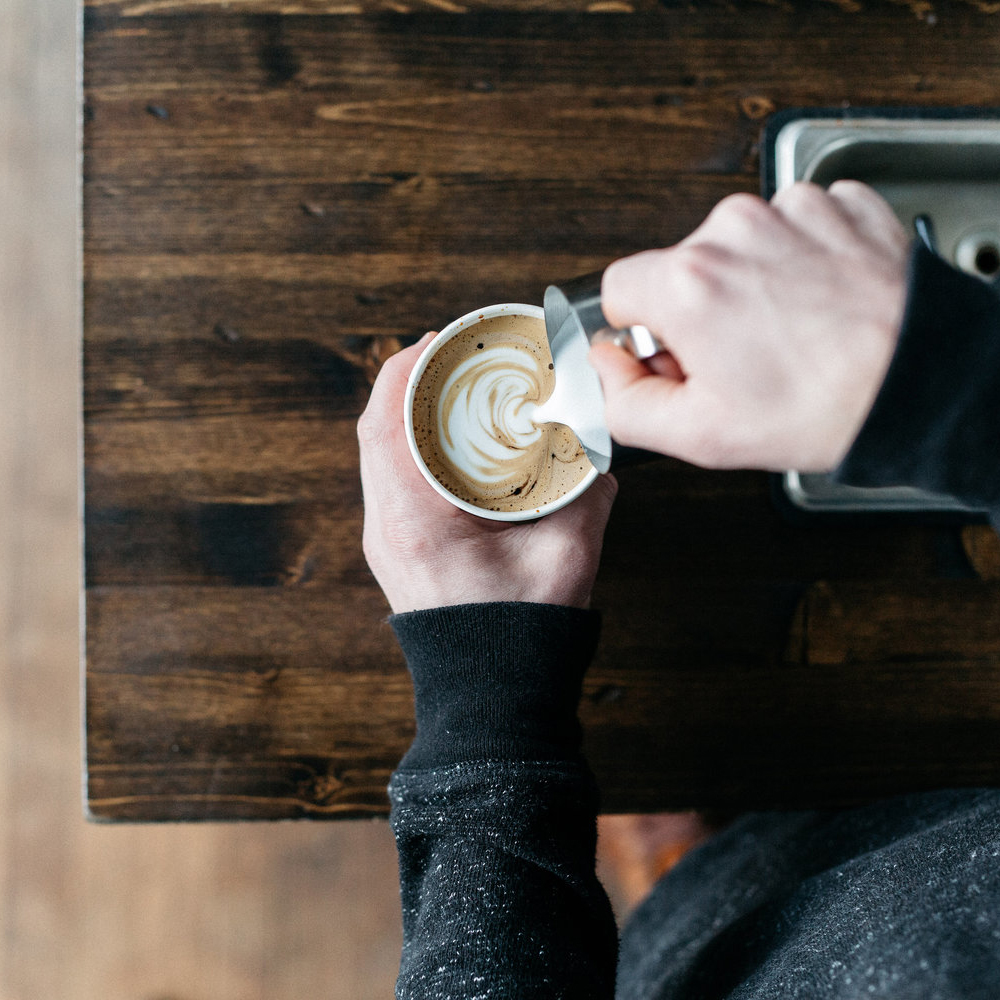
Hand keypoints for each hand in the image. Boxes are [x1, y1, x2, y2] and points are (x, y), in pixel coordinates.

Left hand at [358, 334, 617, 613]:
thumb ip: (587, 495)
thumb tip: (597, 451)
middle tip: (456, 353)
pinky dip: (416, 444)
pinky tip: (453, 435)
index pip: (386, 426)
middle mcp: (388, 525)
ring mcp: (387, 537)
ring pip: (381, 452)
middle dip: (412, 380)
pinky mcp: (398, 546)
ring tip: (454, 385)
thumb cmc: (521, 637)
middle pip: (378, 430)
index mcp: (416, 522)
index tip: (438, 339)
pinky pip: (394, 477)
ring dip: (411, 411)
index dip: (406, 370)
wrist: (492, 696)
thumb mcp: (567, 556)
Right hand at [590, 181, 909, 471]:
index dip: (644, 334)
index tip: (678, 357)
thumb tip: (603, 367)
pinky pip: (793, 229)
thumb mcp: (700, 435)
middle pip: (681, 267)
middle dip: (699, 311)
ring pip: (738, 247)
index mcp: (688, 282)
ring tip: (791, 335)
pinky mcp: (837, 204)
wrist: (924, 384)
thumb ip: (623, 403)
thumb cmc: (825, 408)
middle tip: (743, 360)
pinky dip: (799, 263)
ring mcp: (790, 210)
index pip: (620, 289)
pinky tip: (820, 306)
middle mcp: (734, 230)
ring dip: (752, 285)